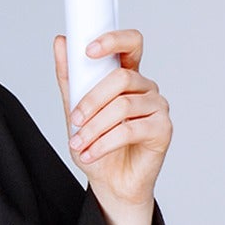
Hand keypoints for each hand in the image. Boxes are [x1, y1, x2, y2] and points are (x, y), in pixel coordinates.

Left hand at [53, 29, 171, 210]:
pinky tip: (90, 154)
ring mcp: (157, 107)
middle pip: (121, 79)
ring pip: (123, 106)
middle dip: (91, 101)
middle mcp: (145, 88)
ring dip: (94, 127)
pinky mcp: (163, 129)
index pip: (131, 44)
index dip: (113, 41)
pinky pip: (130, 129)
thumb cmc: (97, 146)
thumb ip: (70, 78)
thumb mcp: (75, 111)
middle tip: (75, 120)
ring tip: (79, 144)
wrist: (111, 183)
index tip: (88, 50)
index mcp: (127, 78)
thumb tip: (61, 42)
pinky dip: (104, 143)